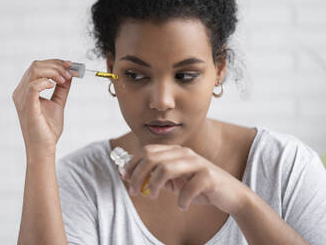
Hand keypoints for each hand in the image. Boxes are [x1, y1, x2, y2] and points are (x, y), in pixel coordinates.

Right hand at [12, 59, 73, 156]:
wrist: (44, 148)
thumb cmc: (47, 130)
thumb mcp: (57, 104)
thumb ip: (62, 89)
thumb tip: (69, 75)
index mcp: (26, 90)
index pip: (37, 67)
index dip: (55, 63)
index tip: (70, 65)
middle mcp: (21, 92)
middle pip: (36, 65)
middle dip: (56, 65)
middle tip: (70, 72)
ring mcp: (22, 98)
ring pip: (35, 71)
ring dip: (54, 71)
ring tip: (64, 79)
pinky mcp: (28, 105)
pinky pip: (34, 85)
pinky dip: (46, 81)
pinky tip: (56, 85)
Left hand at [122, 144, 248, 214]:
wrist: (231, 194)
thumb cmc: (199, 187)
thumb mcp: (175, 181)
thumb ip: (157, 177)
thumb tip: (132, 177)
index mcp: (175, 151)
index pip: (147, 151)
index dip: (133, 163)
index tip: (124, 176)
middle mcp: (185, 153)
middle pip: (152, 158)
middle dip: (138, 175)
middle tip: (133, 191)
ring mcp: (198, 163)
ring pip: (165, 168)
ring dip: (153, 184)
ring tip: (151, 196)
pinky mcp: (209, 176)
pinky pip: (188, 188)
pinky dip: (181, 199)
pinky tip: (181, 206)